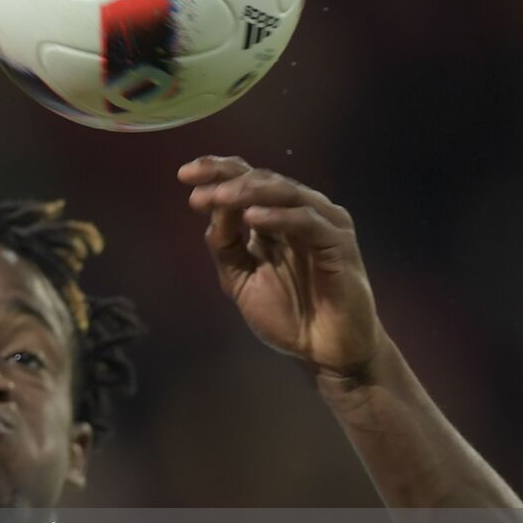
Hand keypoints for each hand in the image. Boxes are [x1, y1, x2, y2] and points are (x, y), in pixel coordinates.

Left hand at [178, 156, 383, 377]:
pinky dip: (279, 217)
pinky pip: (308, 222)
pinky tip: (253, 219)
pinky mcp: (338, 243)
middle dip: (227, 180)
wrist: (324, 351)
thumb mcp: (241, 278)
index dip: (217, 171)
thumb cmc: (287, 313)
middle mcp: (300, 212)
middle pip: (263, 179)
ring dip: (249, 193)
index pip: (247, 180)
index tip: (184, 174)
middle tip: (199, 190)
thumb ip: (225, 245)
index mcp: (275, 217)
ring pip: (286, 192)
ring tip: (219, 198)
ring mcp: (323, 224)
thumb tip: (208, 207)